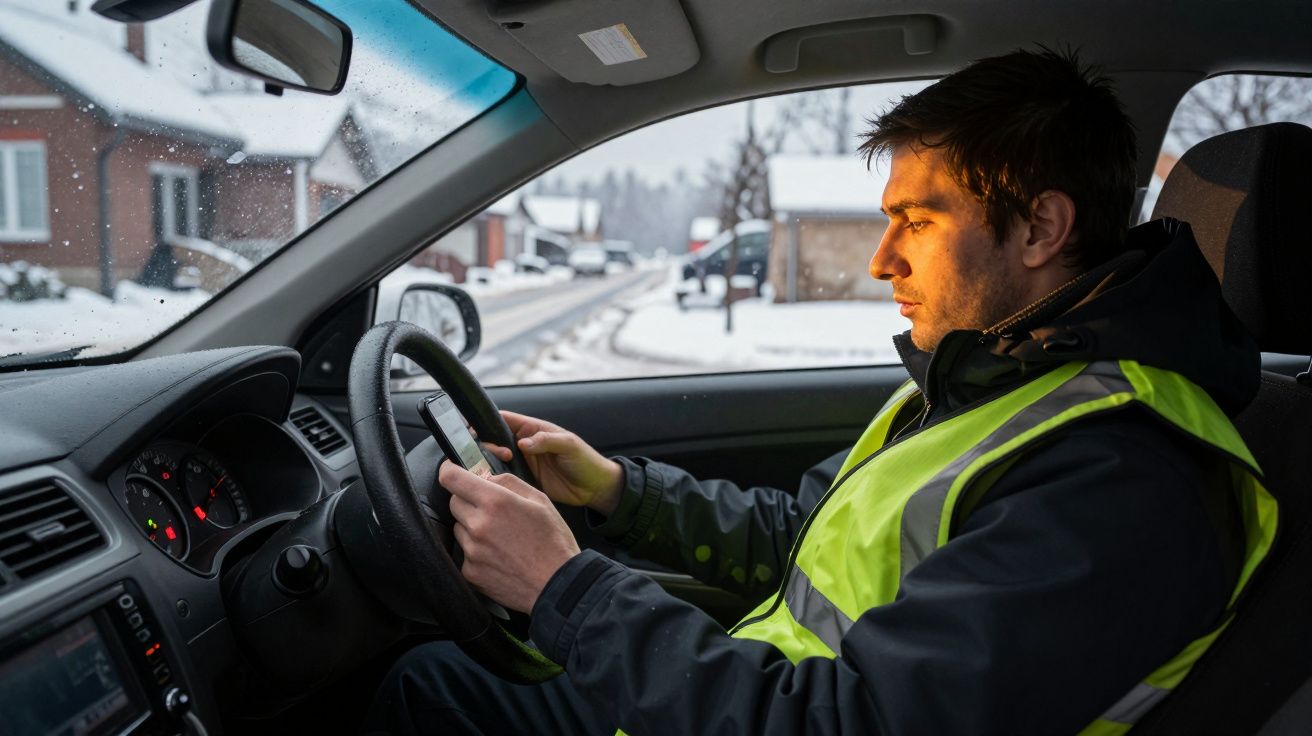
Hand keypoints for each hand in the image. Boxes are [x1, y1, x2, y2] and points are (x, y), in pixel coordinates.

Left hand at [441, 461, 580, 612]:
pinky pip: (464, 553)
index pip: (451, 478)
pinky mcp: (470, 572)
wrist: (558, 584)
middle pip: (454, 503)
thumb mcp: (539, 500)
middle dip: (468, 501)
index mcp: (495, 502)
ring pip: (459, 528)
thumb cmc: (553, 541)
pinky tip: (498, 555)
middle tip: (491, 510)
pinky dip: (476, 551)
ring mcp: (472, 551)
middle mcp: (479, 525)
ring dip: (472, 527)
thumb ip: (508, 482)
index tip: (451, 470)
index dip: (448, 470)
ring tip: (500, 537)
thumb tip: (484, 477)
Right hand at [483, 410, 622, 515]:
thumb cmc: (585, 460)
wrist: (594, 488)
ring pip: (495, 460)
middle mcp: (523, 445)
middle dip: (486, 445)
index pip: (504, 420)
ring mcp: (522, 463)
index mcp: (533, 429)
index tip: (472, 429)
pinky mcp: (524, 480)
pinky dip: (496, 479)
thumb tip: (523, 443)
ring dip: (488, 463)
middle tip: (498, 455)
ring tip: (489, 469)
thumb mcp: (569, 445)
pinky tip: (491, 483)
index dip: (486, 422)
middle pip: (494, 440)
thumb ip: (546, 440)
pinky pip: (504, 478)